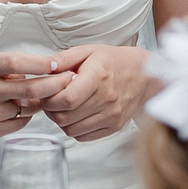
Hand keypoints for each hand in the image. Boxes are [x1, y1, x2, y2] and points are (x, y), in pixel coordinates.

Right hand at [0, 52, 60, 142]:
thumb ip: (9, 65)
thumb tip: (44, 71)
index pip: (16, 63)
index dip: (40, 64)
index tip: (57, 65)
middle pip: (29, 89)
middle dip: (55, 85)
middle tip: (69, 81)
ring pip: (27, 108)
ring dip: (36, 102)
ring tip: (30, 96)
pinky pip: (20, 123)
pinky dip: (24, 115)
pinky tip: (14, 109)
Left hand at [35, 44, 149, 142]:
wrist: (143, 75)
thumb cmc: (114, 62)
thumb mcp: (88, 51)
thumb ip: (63, 59)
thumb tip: (44, 67)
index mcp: (99, 77)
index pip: (67, 99)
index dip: (50, 100)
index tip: (46, 95)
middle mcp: (107, 99)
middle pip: (66, 117)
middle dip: (51, 111)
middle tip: (51, 102)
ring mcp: (112, 115)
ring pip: (72, 130)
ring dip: (61, 121)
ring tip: (63, 108)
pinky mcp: (114, 127)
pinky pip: (84, 137)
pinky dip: (74, 129)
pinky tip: (76, 116)